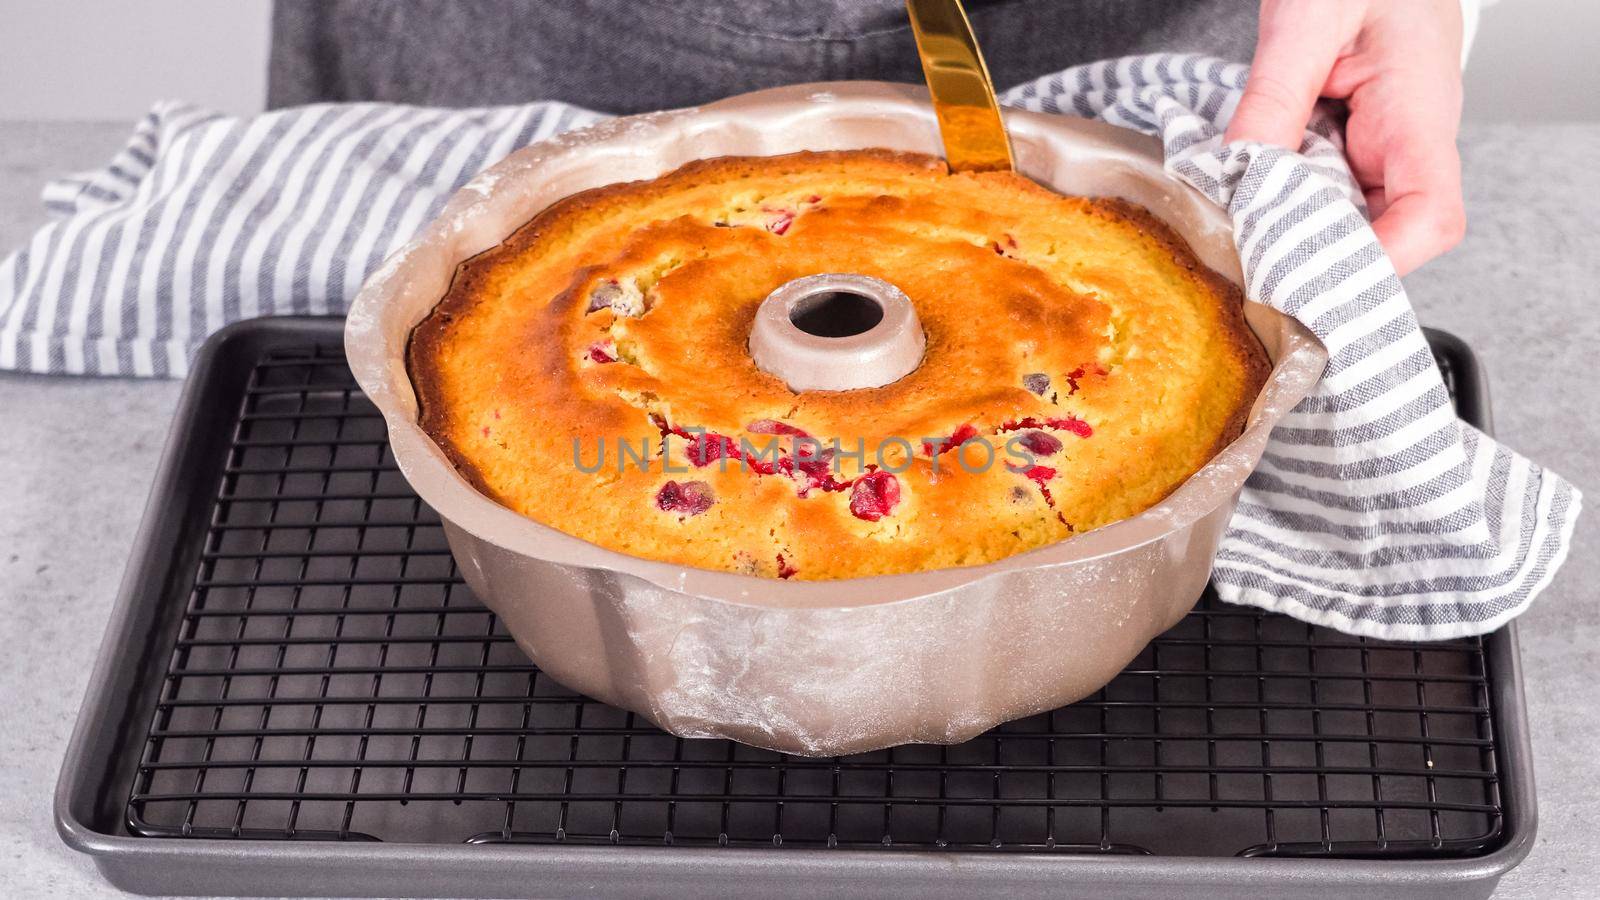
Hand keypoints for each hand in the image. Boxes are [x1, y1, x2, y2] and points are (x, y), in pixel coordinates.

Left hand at [1225, 0, 1466, 275]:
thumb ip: (1275, 95)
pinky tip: (1241, 189)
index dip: (1376, 260)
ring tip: (1234, 216)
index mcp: (1418, 115)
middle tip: (1241, 251)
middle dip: (1310, 253)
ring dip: (1286, 226)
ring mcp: (1378, 150)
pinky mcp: (1348, 149)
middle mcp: (1407, 145)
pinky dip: (1277, 198)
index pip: (1429, 218)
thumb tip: (1238, 172)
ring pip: (1339, 221)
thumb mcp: (1307, 21)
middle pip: (1378, 236)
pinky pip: (1315, 193)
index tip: (1304, 271)